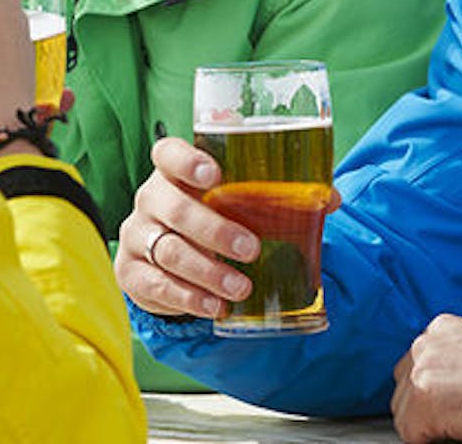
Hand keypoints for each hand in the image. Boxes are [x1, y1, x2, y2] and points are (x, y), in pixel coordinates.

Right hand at [114, 137, 260, 317]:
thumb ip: (275, 195)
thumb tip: (331, 199)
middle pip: (174, 208)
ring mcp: (136, 235)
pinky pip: (156, 285)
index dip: (187, 161)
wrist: (170, 259)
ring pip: (168, 251)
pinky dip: (188, 298)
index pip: (168, 154)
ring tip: (241, 288)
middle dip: (214, 230)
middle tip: (252, 249)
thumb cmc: (212, 217)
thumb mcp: (235, 202)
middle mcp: (150, 199)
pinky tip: (215, 307)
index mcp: (172, 172)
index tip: (214, 174)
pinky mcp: (130, 272)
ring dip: (208, 271)